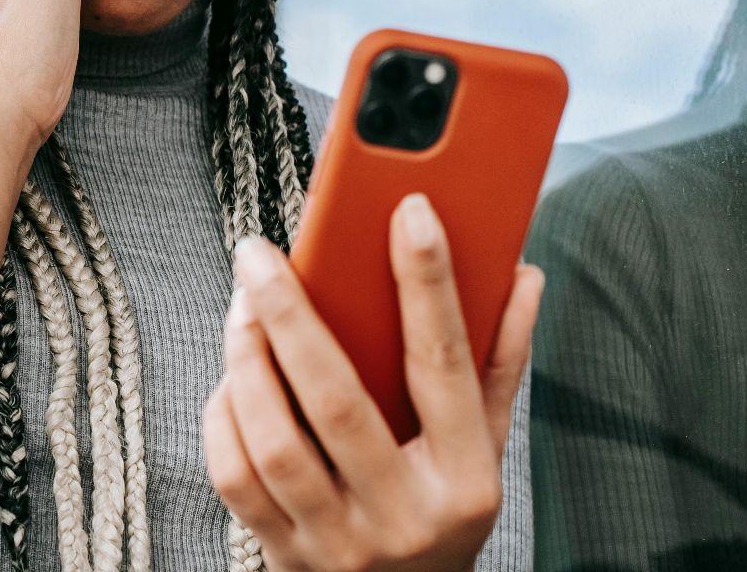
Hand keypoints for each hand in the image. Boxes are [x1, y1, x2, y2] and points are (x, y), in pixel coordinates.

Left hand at [201, 193, 543, 570]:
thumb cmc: (442, 509)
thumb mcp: (486, 448)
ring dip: (246, 362)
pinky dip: (224, 416)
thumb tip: (523, 274)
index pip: (446, 366)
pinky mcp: (284, 556)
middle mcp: (404, 516)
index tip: (410, 209)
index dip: (430, 283)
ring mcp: (340, 543)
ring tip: (241, 307)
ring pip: (275, 440)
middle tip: (258, 253)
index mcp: (466, 479)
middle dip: (291, 315)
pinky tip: (231, 378)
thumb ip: (500, 362)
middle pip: (337, 400)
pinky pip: (235, 476)